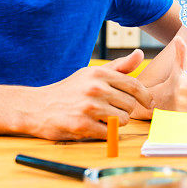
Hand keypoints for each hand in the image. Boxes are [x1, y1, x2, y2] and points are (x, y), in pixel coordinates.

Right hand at [28, 50, 152, 140]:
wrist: (37, 107)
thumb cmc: (69, 90)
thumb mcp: (91, 74)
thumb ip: (118, 67)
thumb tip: (140, 53)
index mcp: (99, 73)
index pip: (133, 85)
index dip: (145, 96)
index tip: (149, 103)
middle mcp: (96, 88)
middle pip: (130, 105)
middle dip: (125, 111)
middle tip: (113, 111)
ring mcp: (89, 107)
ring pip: (122, 120)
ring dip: (116, 123)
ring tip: (102, 119)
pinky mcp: (82, 125)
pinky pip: (109, 133)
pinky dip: (106, 133)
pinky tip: (95, 127)